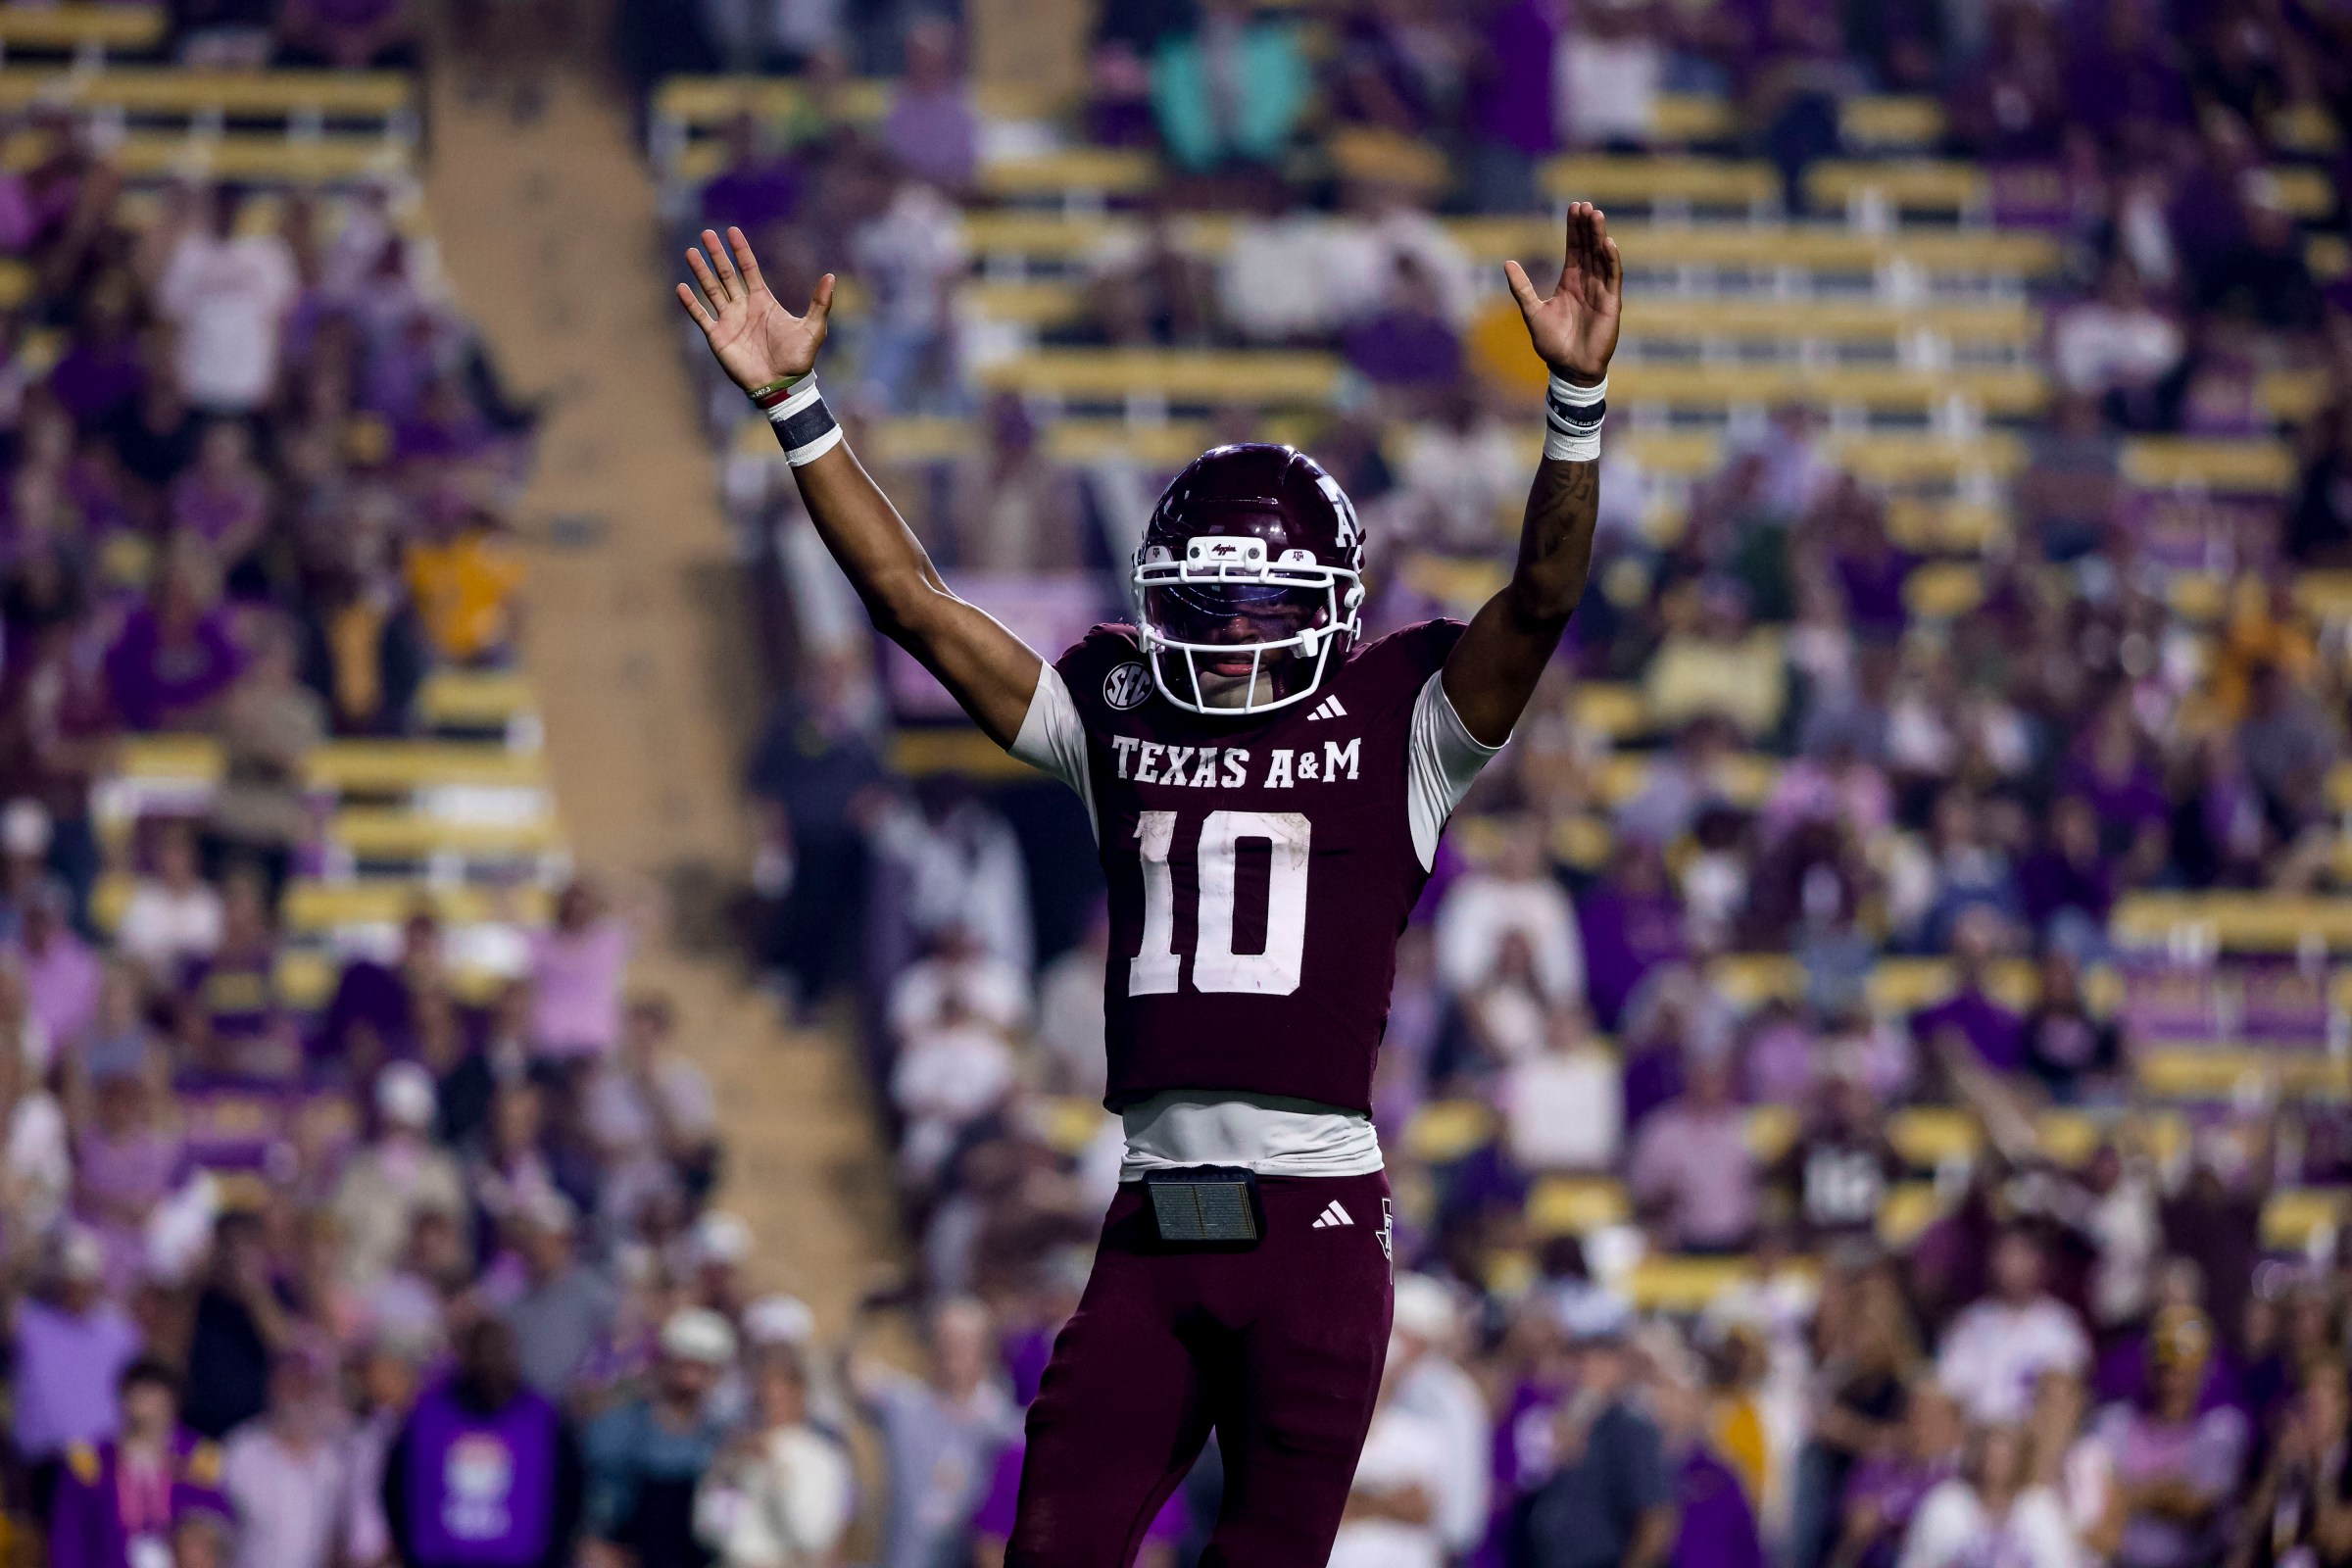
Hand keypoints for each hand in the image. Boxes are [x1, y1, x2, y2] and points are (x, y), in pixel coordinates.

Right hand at [677, 226, 834, 392]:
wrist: (781, 385)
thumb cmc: (798, 359)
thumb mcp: (813, 328)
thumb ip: (820, 303)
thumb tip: (831, 277)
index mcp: (763, 301)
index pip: (749, 269)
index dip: (741, 250)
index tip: (733, 231)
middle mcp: (744, 307)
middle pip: (727, 274)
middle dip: (717, 254)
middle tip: (706, 233)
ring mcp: (729, 321)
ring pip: (711, 290)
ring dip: (701, 271)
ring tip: (690, 252)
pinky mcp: (718, 337)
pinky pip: (701, 316)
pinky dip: (690, 303)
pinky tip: (681, 287)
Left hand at [1504, 202, 1621, 386]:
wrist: (1569, 369)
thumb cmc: (1552, 344)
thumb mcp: (1532, 312)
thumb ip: (1521, 288)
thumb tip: (1507, 263)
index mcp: (1570, 282)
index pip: (1575, 249)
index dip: (1574, 229)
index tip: (1574, 207)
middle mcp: (1587, 283)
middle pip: (1589, 248)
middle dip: (1587, 226)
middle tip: (1585, 205)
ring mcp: (1601, 291)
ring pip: (1601, 257)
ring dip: (1599, 236)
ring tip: (1596, 215)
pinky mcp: (1611, 303)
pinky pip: (1613, 277)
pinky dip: (1611, 260)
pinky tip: (1608, 243)